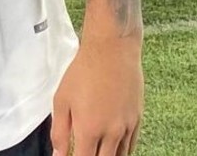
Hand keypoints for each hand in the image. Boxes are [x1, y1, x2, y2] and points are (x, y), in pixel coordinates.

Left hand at [51, 36, 143, 155]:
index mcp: (89, 130)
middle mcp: (111, 133)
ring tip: (97, 151)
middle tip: (84, 153)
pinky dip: (122, 151)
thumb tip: (58, 154)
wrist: (112, 52)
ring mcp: (127, 127)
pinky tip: (113, 150)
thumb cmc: (83, 72)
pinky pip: (131, 145)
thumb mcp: (61, 101)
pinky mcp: (137, 119)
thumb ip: (59, 131)